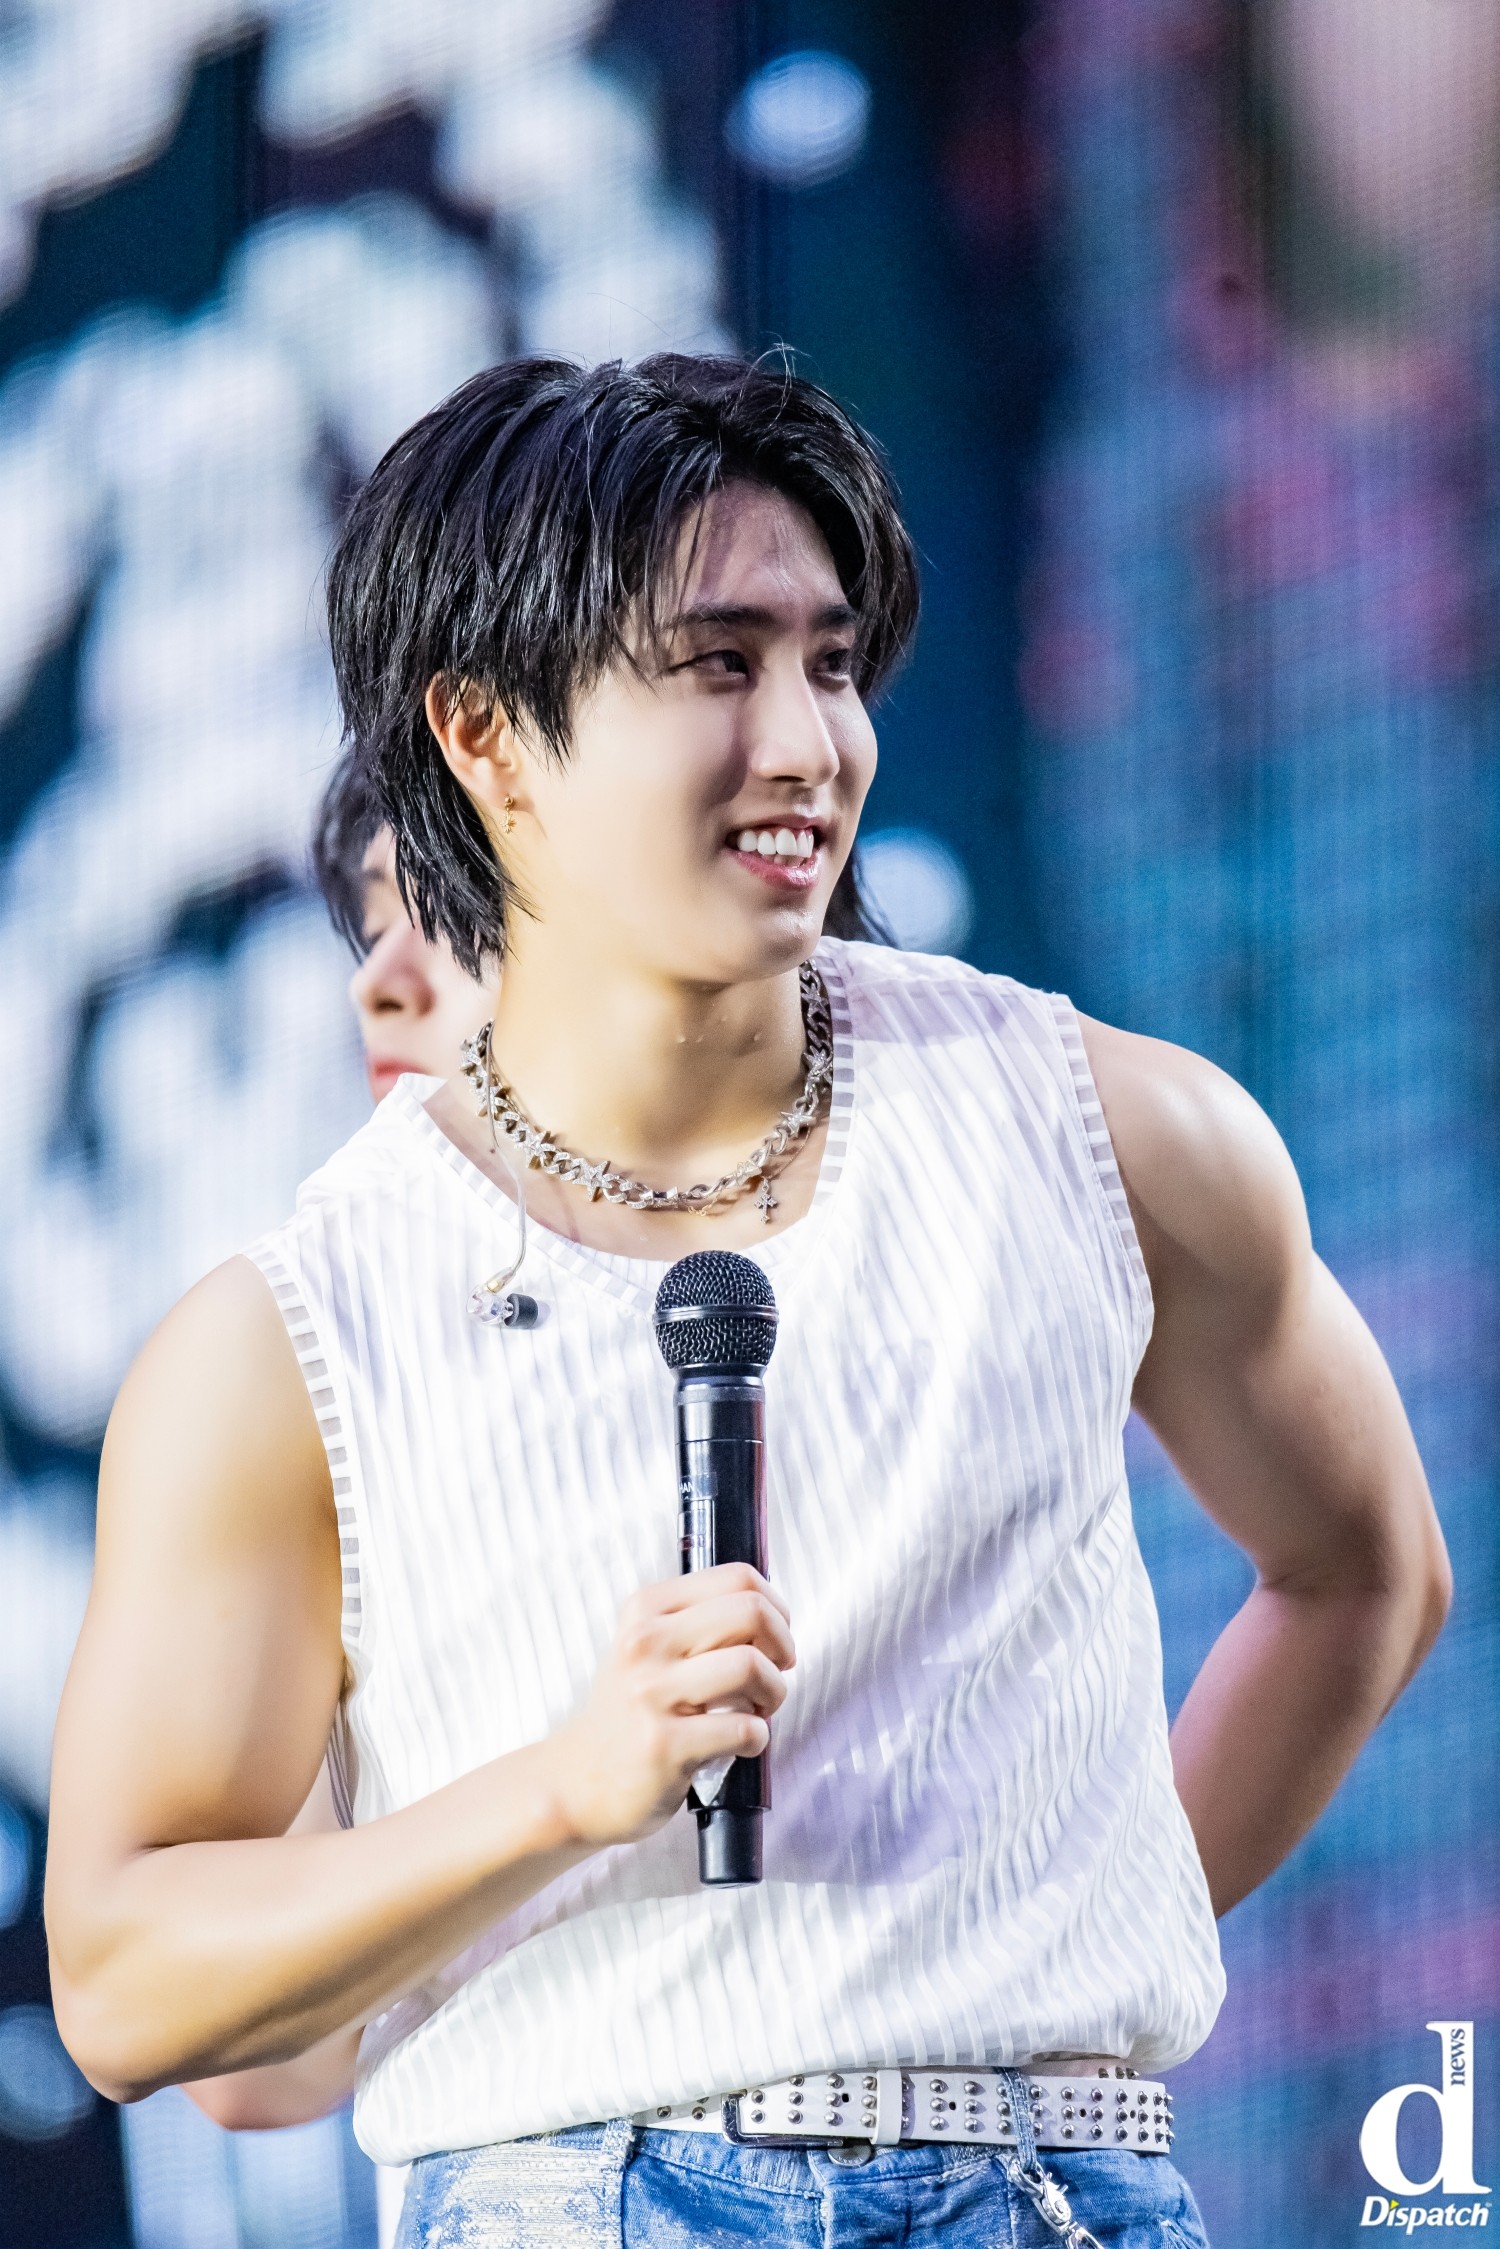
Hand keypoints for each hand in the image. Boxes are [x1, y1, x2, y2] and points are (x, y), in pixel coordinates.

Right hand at [547, 1565, 794, 1849]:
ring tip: (758, 1710)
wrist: (576, 1782)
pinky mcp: (666, 1746)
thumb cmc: (628, 1714)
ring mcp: (652, 1694)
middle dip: (782, 1645)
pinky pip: (745, 1728)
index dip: (775, 1607)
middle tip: (776, 1671)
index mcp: (646, 1609)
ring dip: (774, 1693)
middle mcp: (645, 1643)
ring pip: (752, 1666)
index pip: (738, 1578)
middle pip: (752, 1614)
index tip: (774, 1637)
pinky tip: (740, 1743)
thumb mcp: (647, 1648)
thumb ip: (699, 1623)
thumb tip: (773, 1614)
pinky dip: (758, 1737)